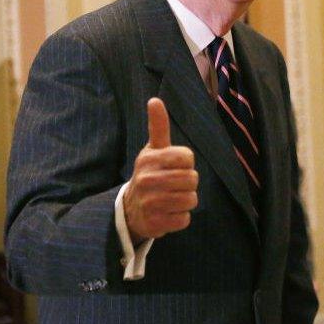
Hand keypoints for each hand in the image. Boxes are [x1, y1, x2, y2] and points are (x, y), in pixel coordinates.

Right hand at [123, 98, 197, 242]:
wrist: (131, 209)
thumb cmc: (150, 173)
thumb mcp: (153, 149)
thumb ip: (158, 126)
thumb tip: (155, 100)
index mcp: (149, 159)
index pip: (187, 157)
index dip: (186, 163)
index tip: (175, 165)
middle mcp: (147, 180)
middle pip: (192, 179)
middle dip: (189, 183)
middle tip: (175, 184)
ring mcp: (150, 203)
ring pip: (191, 200)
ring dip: (186, 201)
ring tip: (172, 198)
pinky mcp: (155, 224)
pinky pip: (184, 219)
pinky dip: (180, 217)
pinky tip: (168, 213)